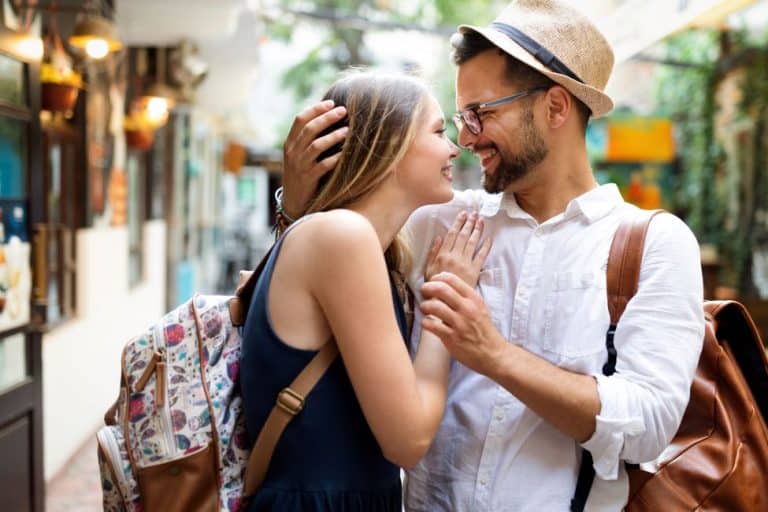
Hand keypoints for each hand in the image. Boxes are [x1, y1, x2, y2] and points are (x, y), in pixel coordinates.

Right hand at [282, 100, 348, 216]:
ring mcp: (300, 166)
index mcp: (289, 143)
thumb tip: (328, 118)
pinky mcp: (309, 179)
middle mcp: (293, 152)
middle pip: (310, 129)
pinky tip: (346, 152)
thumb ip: (307, 139)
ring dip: (333, 136)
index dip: (316, 109)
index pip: (300, 119)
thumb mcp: (298, 155)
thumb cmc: (301, 174)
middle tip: (343, 110)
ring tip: (347, 130)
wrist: (293, 201)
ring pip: (316, 146)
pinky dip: (335, 157)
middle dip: (327, 118)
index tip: (331, 102)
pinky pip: (324, 165)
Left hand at [420, 272, 504, 375]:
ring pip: (434, 306)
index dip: (437, 278)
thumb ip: (463, 296)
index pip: (451, 279)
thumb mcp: (479, 307)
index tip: (432, 282)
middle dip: (427, 288)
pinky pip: (431, 325)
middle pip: (441, 289)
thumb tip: (443, 283)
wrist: (492, 353)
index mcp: (474, 299)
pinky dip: (425, 322)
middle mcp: (467, 309)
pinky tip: (427, 323)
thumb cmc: (483, 329)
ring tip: (424, 309)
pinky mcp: (451, 338)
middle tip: (423, 292)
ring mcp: (459, 324)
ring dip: (424, 306)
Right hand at [425, 211, 490, 285]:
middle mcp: (454, 256)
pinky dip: (486, 246)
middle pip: (463, 236)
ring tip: (481, 220)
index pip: (451, 234)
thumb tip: (439, 237)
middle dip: (469, 222)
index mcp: (442, 255)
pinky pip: (481, 255)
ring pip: (472, 242)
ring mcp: (465, 263)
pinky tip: (489, 238)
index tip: (462, 214)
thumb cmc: (434, 286)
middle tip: (474, 213)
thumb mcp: (428, 269)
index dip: (458, 223)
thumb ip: (433, 253)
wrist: (445, 301)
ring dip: (477, 230)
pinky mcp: (474, 270)